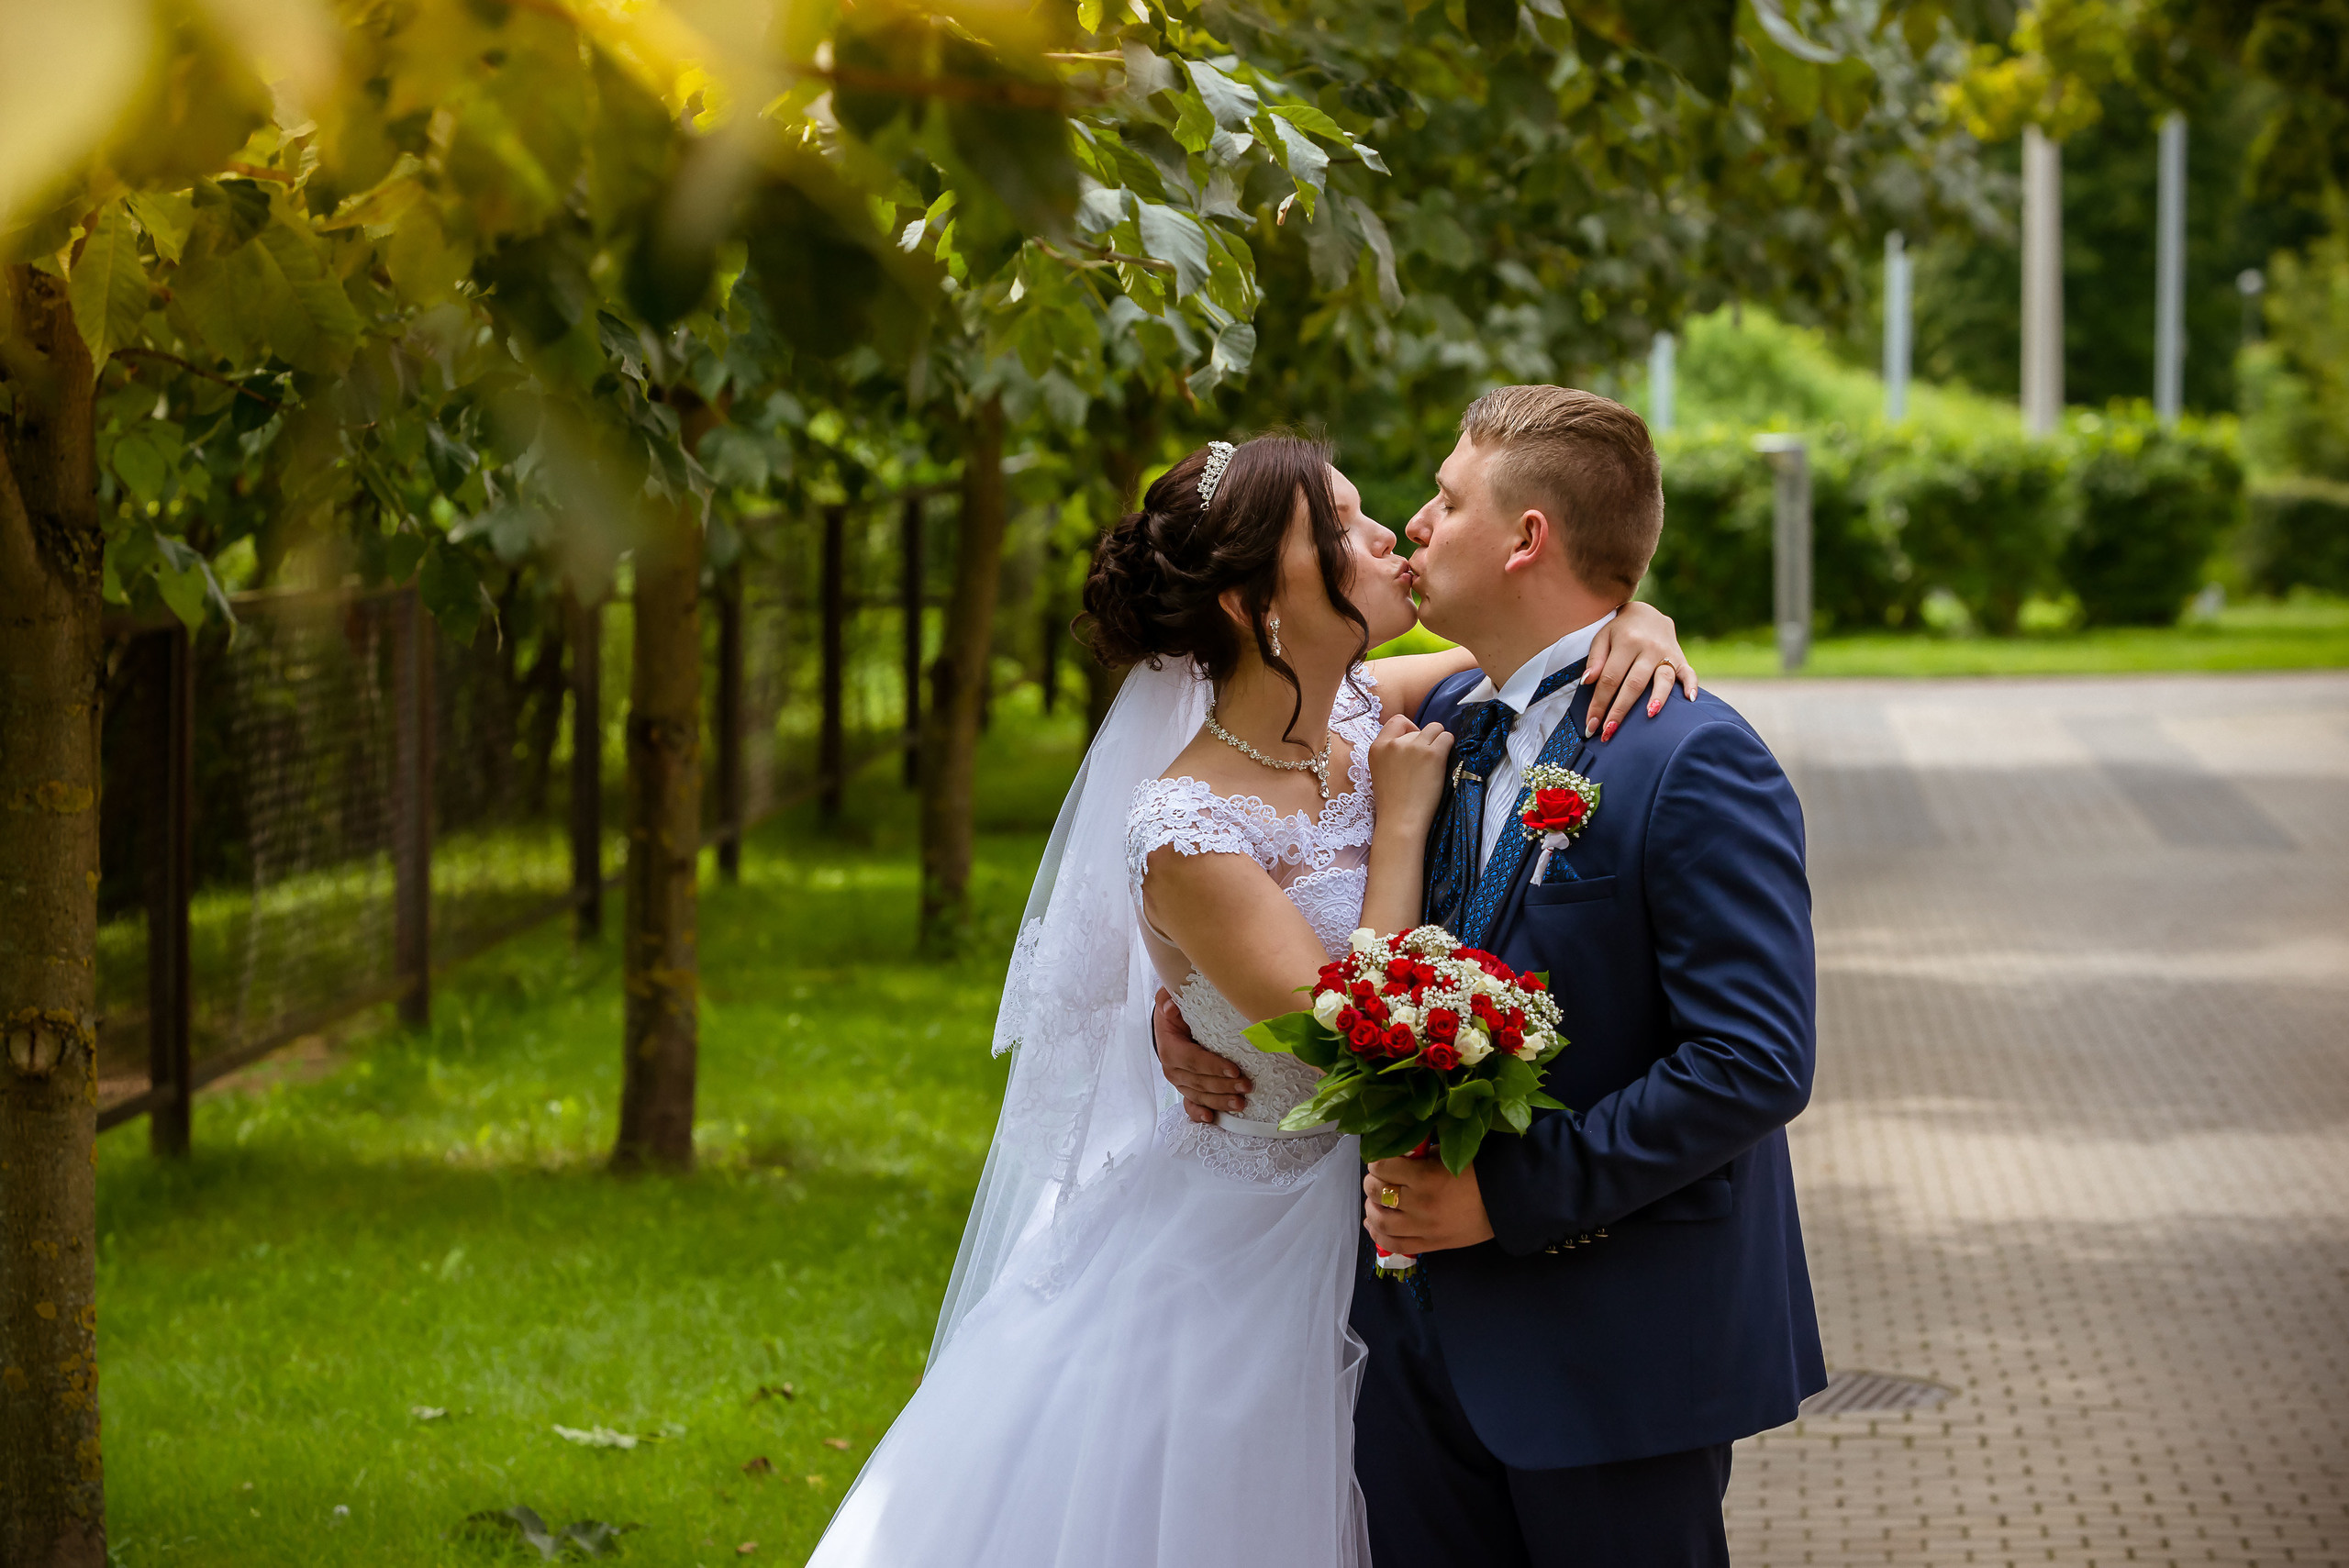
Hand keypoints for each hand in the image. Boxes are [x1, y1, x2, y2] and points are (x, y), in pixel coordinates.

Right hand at [1154, 987, 1248, 1124]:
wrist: (1169, 1027)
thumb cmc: (1176, 1013)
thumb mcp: (1169, 1001)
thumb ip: (1167, 1000)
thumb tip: (1170, 1008)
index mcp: (1170, 1048)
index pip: (1193, 1060)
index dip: (1213, 1067)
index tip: (1235, 1070)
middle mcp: (1172, 1069)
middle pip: (1200, 1081)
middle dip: (1224, 1086)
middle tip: (1246, 1086)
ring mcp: (1179, 1082)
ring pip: (1199, 1095)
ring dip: (1220, 1101)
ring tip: (1240, 1104)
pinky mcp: (1186, 1089)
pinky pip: (1190, 1104)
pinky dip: (1199, 1113)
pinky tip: (1212, 1118)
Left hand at [1363, 1155, 1495, 1254]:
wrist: (1505, 1203)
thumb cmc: (1477, 1173)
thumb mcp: (1446, 1156)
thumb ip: (1418, 1157)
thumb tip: (1393, 1155)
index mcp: (1425, 1177)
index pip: (1382, 1167)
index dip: (1376, 1161)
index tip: (1380, 1159)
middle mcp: (1421, 1204)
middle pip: (1377, 1192)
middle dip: (1371, 1182)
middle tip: (1377, 1178)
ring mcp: (1424, 1228)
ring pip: (1381, 1220)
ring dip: (1371, 1208)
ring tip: (1375, 1200)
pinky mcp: (1430, 1244)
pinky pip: (1394, 1244)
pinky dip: (1377, 1234)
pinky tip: (1374, 1224)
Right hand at [1364, 713, 1453, 829]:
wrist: (1401, 821)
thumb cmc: (1393, 803)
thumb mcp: (1380, 771)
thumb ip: (1391, 753)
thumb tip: (1415, 739)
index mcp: (1377, 747)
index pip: (1396, 721)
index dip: (1409, 729)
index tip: (1415, 744)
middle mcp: (1393, 744)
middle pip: (1419, 728)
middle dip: (1425, 741)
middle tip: (1426, 762)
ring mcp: (1413, 747)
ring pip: (1436, 728)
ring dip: (1439, 741)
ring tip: (1437, 761)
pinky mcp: (1432, 754)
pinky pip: (1447, 738)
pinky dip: (1449, 746)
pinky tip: (1445, 762)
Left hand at [1584, 602, 1699, 741]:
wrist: (1646, 613)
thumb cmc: (1619, 631)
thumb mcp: (1602, 637)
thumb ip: (1595, 659)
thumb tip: (1587, 681)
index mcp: (1626, 642)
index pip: (1610, 678)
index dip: (1599, 703)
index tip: (1591, 724)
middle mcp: (1648, 648)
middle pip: (1634, 684)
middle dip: (1620, 710)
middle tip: (1608, 733)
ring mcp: (1667, 653)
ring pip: (1662, 679)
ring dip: (1657, 698)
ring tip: (1649, 715)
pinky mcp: (1681, 658)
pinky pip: (1689, 673)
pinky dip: (1691, 685)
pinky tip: (1690, 700)